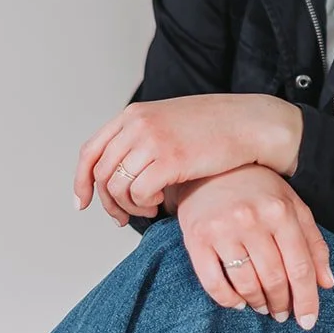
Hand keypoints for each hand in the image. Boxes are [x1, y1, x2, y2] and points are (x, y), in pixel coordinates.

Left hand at [73, 94, 303, 226]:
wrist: (252, 123)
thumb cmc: (217, 127)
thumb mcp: (170, 122)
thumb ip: (143, 138)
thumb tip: (120, 173)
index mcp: (135, 114)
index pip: (91, 151)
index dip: (81, 181)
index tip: (83, 202)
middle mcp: (138, 124)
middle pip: (101, 174)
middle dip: (109, 203)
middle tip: (123, 218)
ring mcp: (153, 140)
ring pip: (118, 187)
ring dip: (130, 207)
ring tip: (149, 209)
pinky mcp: (170, 159)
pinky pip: (140, 194)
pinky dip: (146, 206)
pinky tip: (162, 204)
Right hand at [173, 168, 333, 326]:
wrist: (211, 168)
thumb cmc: (258, 190)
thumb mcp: (292, 207)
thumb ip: (313, 243)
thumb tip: (327, 283)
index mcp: (281, 211)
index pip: (300, 266)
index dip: (307, 299)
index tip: (308, 321)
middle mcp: (252, 219)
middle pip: (274, 278)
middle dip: (281, 304)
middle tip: (282, 313)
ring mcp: (223, 229)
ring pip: (246, 283)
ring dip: (258, 303)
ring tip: (262, 307)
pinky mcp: (196, 238)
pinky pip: (213, 282)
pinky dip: (228, 300)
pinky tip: (238, 302)